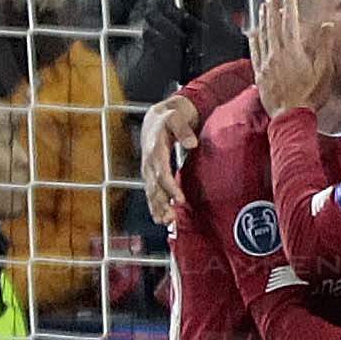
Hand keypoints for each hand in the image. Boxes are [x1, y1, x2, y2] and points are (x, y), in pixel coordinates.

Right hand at [137, 93, 202, 230]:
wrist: (155, 119)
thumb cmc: (169, 118)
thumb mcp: (176, 117)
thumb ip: (184, 129)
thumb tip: (192, 143)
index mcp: (155, 150)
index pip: (161, 172)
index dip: (170, 187)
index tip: (179, 199)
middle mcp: (148, 162)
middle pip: (154, 187)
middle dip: (161, 203)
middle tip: (170, 218)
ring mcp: (147, 170)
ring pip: (151, 192)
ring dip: (157, 208)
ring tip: (165, 222)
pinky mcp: (150, 175)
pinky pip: (151, 192)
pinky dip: (155, 206)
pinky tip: (161, 219)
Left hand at [249, 0, 328, 115]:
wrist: (291, 117)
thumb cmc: (310, 96)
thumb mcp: (324, 71)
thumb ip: (324, 47)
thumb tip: (327, 26)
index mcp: (293, 51)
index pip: (291, 22)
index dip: (290, 5)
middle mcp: (277, 54)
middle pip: (273, 25)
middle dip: (273, 8)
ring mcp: (266, 64)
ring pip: (263, 36)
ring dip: (263, 20)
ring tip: (262, 7)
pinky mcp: (259, 74)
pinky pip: (254, 53)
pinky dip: (254, 40)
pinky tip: (252, 33)